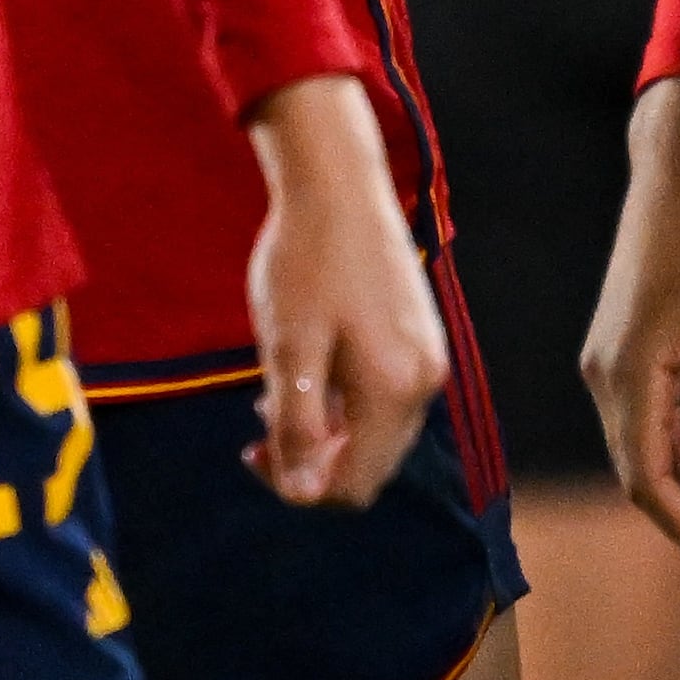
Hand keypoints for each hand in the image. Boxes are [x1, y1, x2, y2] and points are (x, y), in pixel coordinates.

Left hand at [241, 75, 451, 509]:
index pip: (353, 485)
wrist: (338, 184)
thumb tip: (303, 495)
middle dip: (313, 462)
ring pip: (378, 433)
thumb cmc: (305, 262)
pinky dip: (346, 404)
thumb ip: (297, 428)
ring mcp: (428, 356)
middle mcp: (425, 380)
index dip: (299, 486)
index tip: (252, 450)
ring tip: (273, 399)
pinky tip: (309, 373)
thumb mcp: (289, 349)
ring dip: (328, 433)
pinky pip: (387, 398)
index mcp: (394, 389)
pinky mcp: (421, 336)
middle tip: (256, 429)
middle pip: (371, 465)